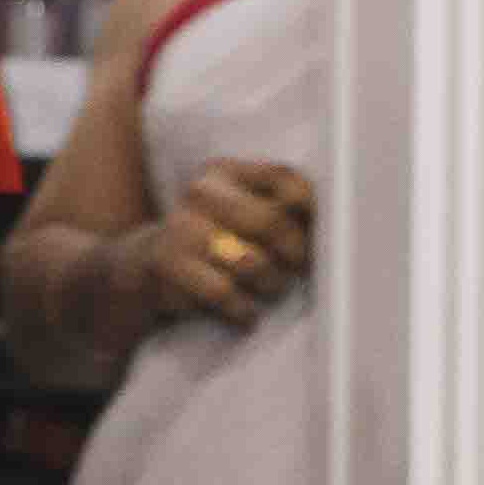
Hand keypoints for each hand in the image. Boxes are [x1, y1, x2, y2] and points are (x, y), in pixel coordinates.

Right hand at [128, 159, 319, 326]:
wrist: (140, 270)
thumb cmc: (213, 245)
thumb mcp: (240, 215)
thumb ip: (282, 211)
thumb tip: (342, 230)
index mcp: (225, 172)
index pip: (284, 178)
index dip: (311, 209)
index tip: (318, 235)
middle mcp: (201, 192)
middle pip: (270, 222)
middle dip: (294, 254)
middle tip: (298, 272)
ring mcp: (180, 227)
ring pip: (251, 263)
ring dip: (270, 286)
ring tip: (268, 290)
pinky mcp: (166, 264)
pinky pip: (224, 293)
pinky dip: (243, 310)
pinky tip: (244, 313)